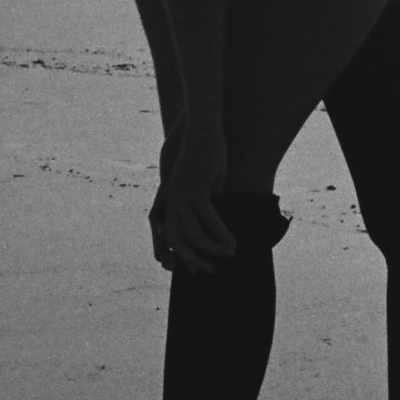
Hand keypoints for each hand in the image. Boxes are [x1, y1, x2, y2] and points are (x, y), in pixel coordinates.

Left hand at [149, 122, 235, 275]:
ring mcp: (182, 198)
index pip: (167, 236)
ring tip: (229, 255)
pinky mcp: (197, 191)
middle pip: (178, 242)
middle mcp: (171, 203)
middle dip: (193, 260)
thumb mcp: (203, 181)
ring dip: (212, 249)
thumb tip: (217, 214)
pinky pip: (209, 221)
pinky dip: (221, 235)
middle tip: (210, 271)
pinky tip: (233, 243)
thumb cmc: (202, 152)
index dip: (177, 254)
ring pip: (194, 236)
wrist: (199, 129)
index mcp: (169, 200)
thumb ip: (207, 199)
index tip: (192, 268)